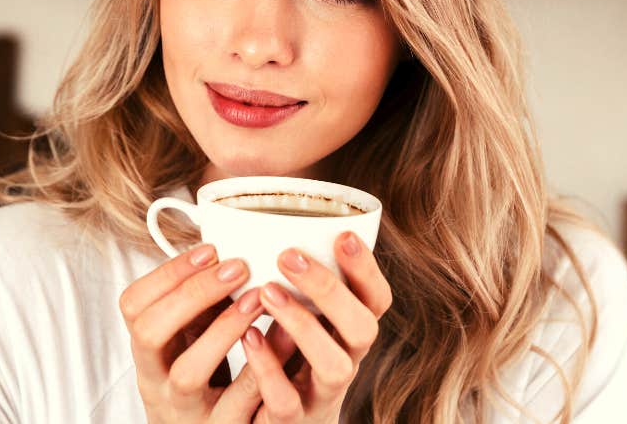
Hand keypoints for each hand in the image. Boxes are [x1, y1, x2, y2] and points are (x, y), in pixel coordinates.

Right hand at [120, 243, 298, 422]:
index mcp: (147, 352)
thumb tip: (226, 251)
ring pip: (188, 374)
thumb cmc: (202, 381)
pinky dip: (260, 370)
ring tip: (258, 299)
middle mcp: (156, 381)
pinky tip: (284, 341)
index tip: (209, 250)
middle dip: (192, 294)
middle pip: (151, 334)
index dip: (167, 274)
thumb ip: (199, 305)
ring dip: (223, 330)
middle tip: (236, 268)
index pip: (134, 305)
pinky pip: (237, 404)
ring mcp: (185, 409)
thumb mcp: (188, 342)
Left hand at [242, 231, 392, 423]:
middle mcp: (346, 360)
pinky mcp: (293, 419)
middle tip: (289, 257)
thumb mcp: (303, 318)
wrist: (278, 422)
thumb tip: (266, 222)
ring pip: (335, 366)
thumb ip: (298, 283)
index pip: (377, 299)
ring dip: (303, 326)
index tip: (342, 235)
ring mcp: (322, 393)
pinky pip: (287, 401)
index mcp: (350, 331)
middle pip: (364, 328)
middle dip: (331, 290)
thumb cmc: (288, 358)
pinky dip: (268, 369)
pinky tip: (249, 338)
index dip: (366, 269)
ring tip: (266, 292)